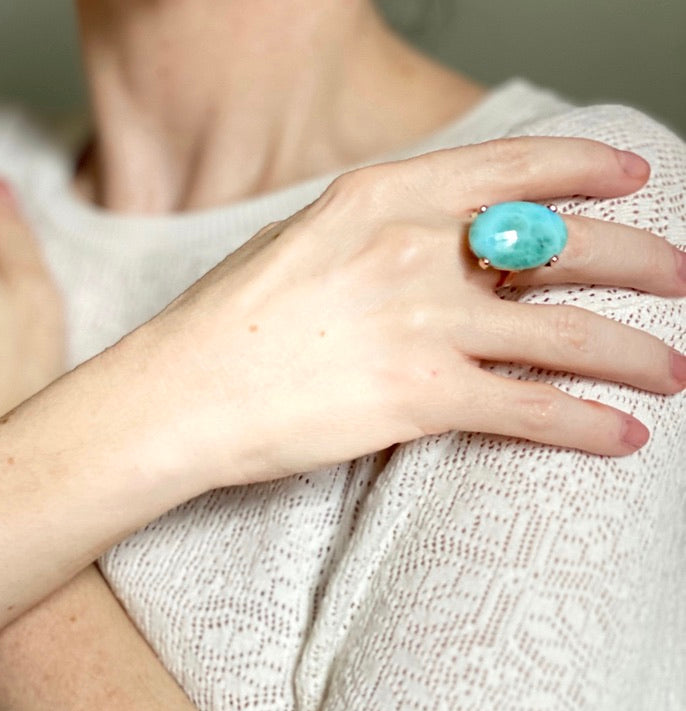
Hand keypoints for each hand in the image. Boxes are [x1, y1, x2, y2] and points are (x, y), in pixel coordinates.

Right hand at [137, 137, 685, 485]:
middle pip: (562, 246)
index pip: (513, 169)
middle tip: (680, 279)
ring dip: (637, 352)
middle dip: (640, 261)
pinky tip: (623, 435)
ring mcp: (422, 321)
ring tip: (674, 372)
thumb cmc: (222, 323)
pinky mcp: (420, 396)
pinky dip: (588, 423)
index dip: (585, 172)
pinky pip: (531, 408)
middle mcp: (414, 247)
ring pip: (567, 331)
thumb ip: (370, 233)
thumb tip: (425, 240)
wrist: (179, 393)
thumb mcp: (297, 242)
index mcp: (382, 196)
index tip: (632, 181)